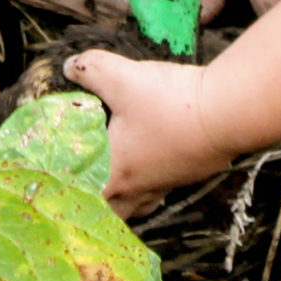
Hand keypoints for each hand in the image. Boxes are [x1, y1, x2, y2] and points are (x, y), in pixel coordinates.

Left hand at [65, 50, 234, 216]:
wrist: (228, 113)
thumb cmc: (171, 103)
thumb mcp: (122, 77)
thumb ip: (91, 68)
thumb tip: (71, 66)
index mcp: (115, 173)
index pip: (79, 200)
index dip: (61, 195)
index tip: (51, 186)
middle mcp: (139, 187)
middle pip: (111, 213)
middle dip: (94, 205)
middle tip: (81, 188)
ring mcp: (167, 184)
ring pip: (138, 204)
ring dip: (124, 198)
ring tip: (115, 182)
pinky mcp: (189, 174)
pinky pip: (161, 189)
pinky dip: (151, 182)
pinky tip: (153, 162)